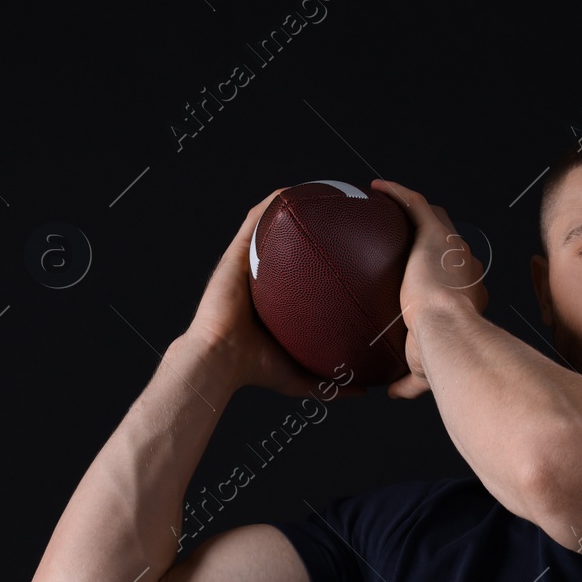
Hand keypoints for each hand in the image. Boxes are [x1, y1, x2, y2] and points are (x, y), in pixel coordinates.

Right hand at [182, 188, 368, 398]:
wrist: (220, 360)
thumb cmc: (254, 369)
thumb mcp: (301, 376)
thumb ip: (330, 382)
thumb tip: (362, 391)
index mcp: (274, 300)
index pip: (301, 272)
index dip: (321, 257)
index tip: (349, 248)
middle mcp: (260, 277)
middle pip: (288, 244)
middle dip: (311, 226)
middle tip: (340, 214)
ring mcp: (246, 264)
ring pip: (270, 226)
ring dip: (291, 205)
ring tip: (318, 190)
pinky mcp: (235, 255)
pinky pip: (254, 221)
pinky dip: (271, 204)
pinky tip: (291, 191)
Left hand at [370, 179, 489, 399]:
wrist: (447, 335)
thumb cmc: (442, 356)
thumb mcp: (424, 370)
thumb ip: (410, 382)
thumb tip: (394, 393)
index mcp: (469, 296)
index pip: (456, 277)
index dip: (442, 274)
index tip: (419, 277)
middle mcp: (466, 267)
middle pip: (449, 245)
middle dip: (431, 239)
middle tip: (403, 241)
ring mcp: (452, 248)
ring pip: (436, 218)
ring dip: (414, 210)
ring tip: (387, 207)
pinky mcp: (435, 235)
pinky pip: (415, 205)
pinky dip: (397, 194)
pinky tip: (375, 189)